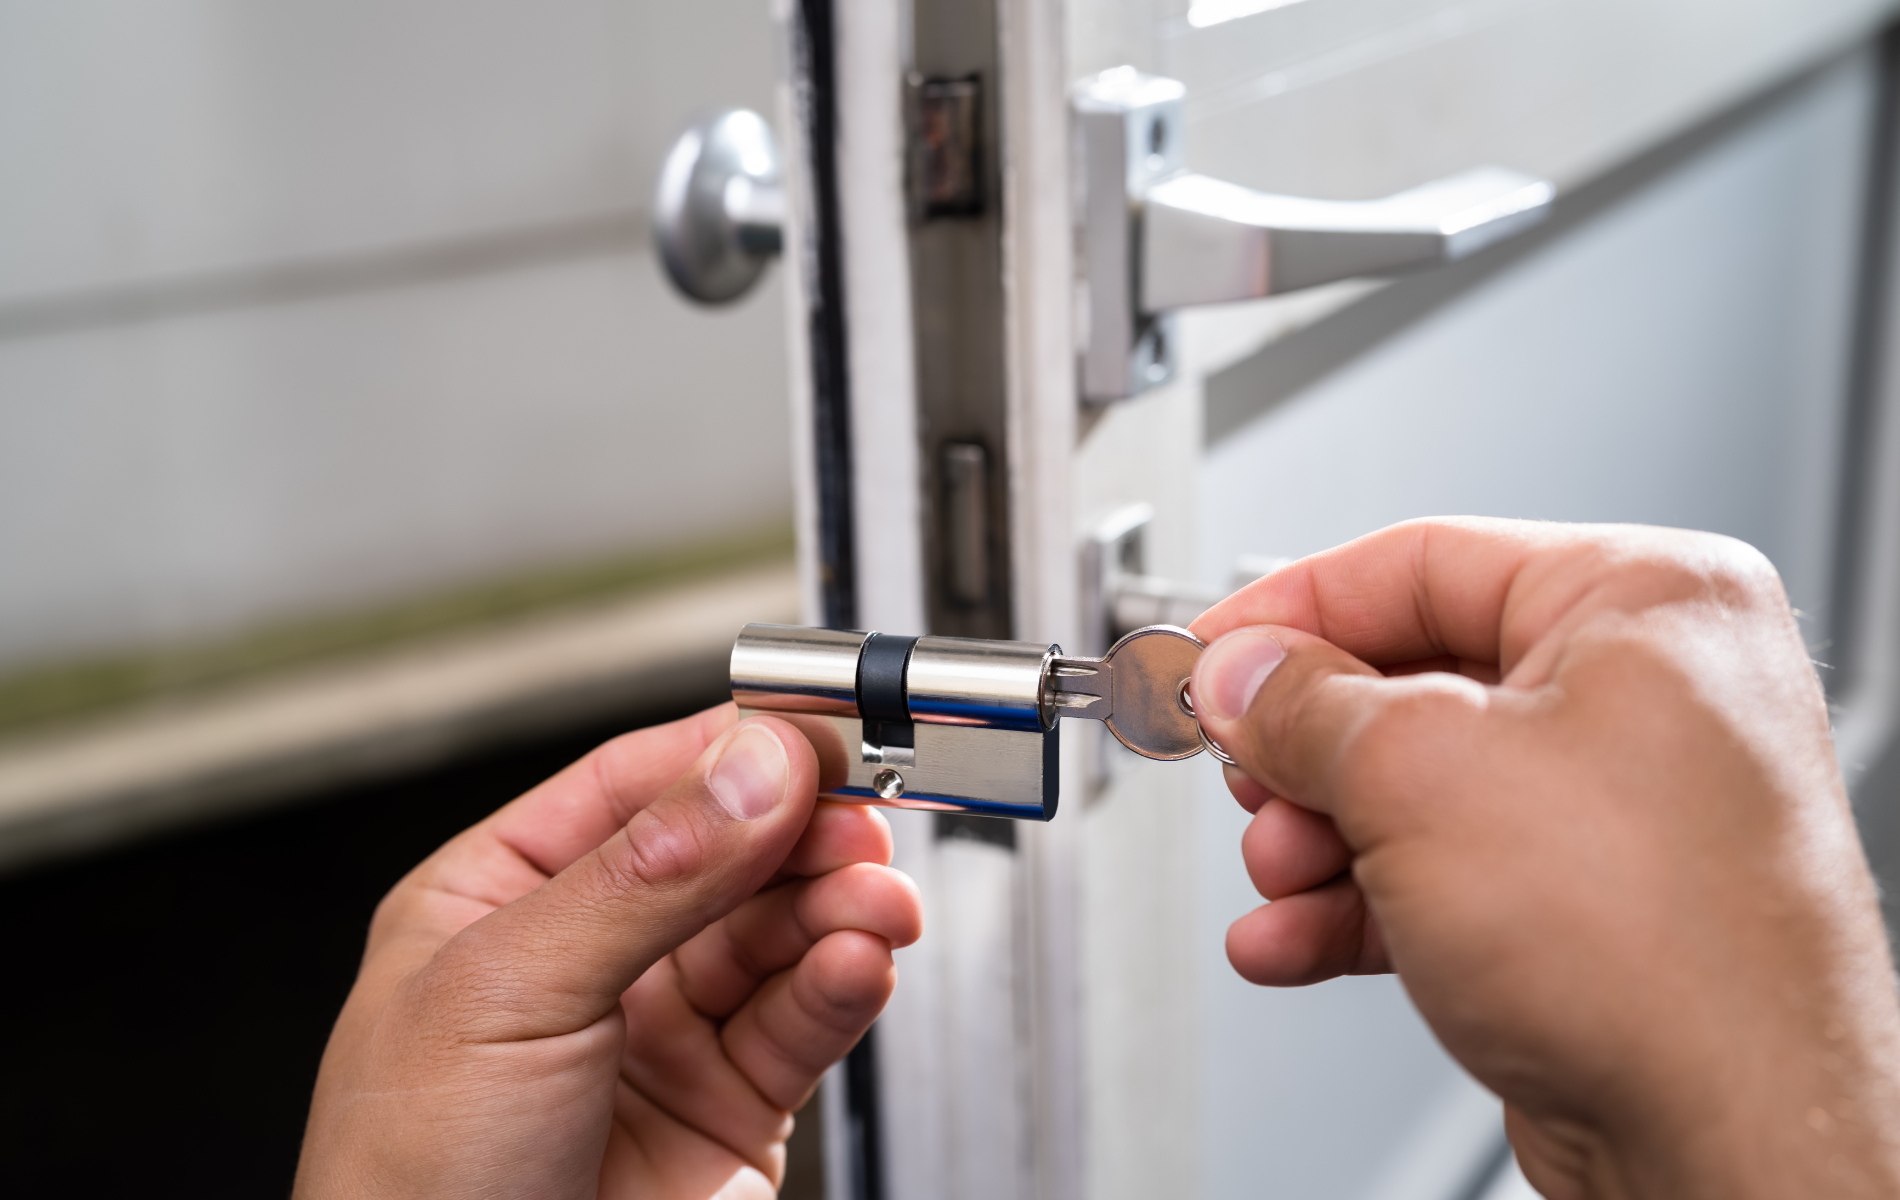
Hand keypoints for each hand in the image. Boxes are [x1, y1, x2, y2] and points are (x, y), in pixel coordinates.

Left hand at [293, 704, 921, 1199]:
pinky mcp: (731, 1111)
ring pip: (779, 934)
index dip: (729, 753)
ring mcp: (662, 1037)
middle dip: (800, 832)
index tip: (811, 731)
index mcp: (499, 901)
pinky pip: (803, 1022)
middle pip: (726, 853)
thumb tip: (751, 769)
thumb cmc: (409, 1192)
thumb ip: (644, 875)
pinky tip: (858, 963)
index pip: (635, 786)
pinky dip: (843, 985)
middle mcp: (587, 959)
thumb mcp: (508, 995)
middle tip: (860, 816)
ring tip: (873, 901)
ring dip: (838, 905)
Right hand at [1188, 518, 1899, 1199]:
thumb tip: (1240, 674)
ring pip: (1417, 789)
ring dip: (1319, 840)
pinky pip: (1445, 874)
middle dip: (1305, 750)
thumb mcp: (1419, 776)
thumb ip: (1302, 705)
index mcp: (1647, 602)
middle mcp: (1650, 693)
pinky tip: (1293, 938)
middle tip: (1242, 772)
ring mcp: (1625, 806)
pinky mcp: (1593, 906)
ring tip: (1278, 876)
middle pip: (1411, 682)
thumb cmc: (1658, 952)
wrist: (1731, 1144)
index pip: (1424, 562)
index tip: (1214, 648)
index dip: (1292, 608)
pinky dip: (1357, 905)